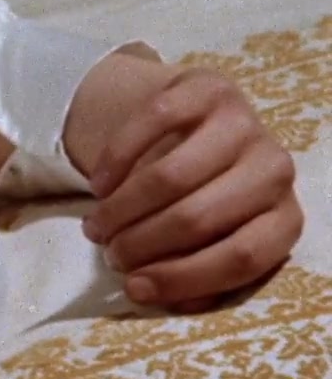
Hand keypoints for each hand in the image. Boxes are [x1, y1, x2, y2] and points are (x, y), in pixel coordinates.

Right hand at [81, 69, 302, 311]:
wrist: (198, 131)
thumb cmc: (201, 199)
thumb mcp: (209, 238)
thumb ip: (188, 266)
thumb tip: (146, 291)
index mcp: (283, 216)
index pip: (243, 256)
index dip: (185, 277)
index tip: (135, 288)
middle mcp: (274, 168)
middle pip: (198, 218)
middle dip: (141, 243)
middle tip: (109, 254)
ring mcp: (244, 123)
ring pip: (170, 176)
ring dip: (121, 209)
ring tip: (95, 226)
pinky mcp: (207, 87)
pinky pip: (151, 122)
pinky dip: (116, 159)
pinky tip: (97, 184)